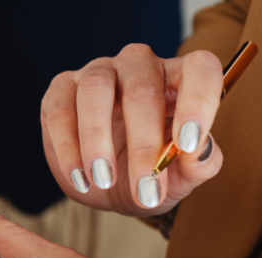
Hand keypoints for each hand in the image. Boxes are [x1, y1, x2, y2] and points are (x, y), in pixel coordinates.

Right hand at [41, 44, 224, 214]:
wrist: (107, 186)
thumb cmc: (151, 172)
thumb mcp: (181, 177)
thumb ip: (199, 163)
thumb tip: (198, 150)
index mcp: (179, 78)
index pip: (199, 68)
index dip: (198, 100)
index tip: (188, 144)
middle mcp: (140, 66)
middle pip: (142, 89)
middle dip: (143, 145)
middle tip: (143, 188)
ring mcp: (98, 72)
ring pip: (95, 89)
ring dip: (97, 139)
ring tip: (103, 180)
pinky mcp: (61, 89)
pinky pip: (61, 110)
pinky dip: (68, 149)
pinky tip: (80, 178)